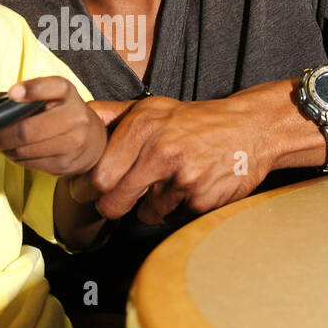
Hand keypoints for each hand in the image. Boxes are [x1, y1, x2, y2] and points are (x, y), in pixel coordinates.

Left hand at [0, 77, 105, 176]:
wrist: (91, 139)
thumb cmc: (53, 112)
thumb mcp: (34, 98)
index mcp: (65, 91)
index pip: (50, 87)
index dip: (31, 90)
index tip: (13, 93)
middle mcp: (75, 115)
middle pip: (27, 130)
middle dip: (1, 135)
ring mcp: (75, 142)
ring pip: (25, 150)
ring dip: (5, 149)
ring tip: (1, 143)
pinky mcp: (68, 163)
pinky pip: (31, 164)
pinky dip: (16, 159)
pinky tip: (15, 152)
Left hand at [71, 91, 283, 224]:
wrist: (251, 128)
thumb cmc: (194, 120)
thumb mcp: (152, 108)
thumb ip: (111, 114)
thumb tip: (76, 115)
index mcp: (143, 128)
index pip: (98, 177)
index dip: (91, 188)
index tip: (93, 189)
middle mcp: (161, 153)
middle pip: (114, 204)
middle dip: (113, 206)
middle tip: (122, 197)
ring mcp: (183, 180)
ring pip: (146, 214)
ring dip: (152, 206)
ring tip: (169, 182)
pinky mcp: (202, 201)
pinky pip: (174, 218)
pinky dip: (178, 209)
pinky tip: (190, 188)